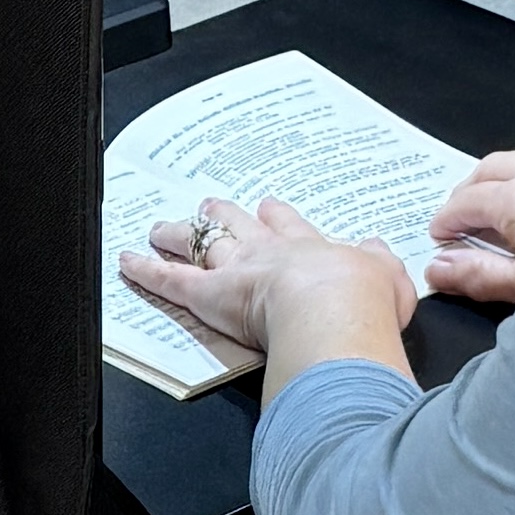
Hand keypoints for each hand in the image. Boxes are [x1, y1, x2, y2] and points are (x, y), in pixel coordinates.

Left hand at [119, 194, 416, 387]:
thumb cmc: (362, 302)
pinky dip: (145, 270)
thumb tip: (376, 249)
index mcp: (310, 251)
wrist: (334, 309)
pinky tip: (127, 262)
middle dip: (223, 215)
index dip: (277, 217)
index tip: (268, 207)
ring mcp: (234, 269)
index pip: (289, 227)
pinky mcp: (206, 293)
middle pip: (238, 226)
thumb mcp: (388, 279)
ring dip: (179, 235)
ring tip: (161, 227)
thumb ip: (379, 264)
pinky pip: (169, 280)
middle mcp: (268, 253)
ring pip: (200, 244)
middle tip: (212, 206)